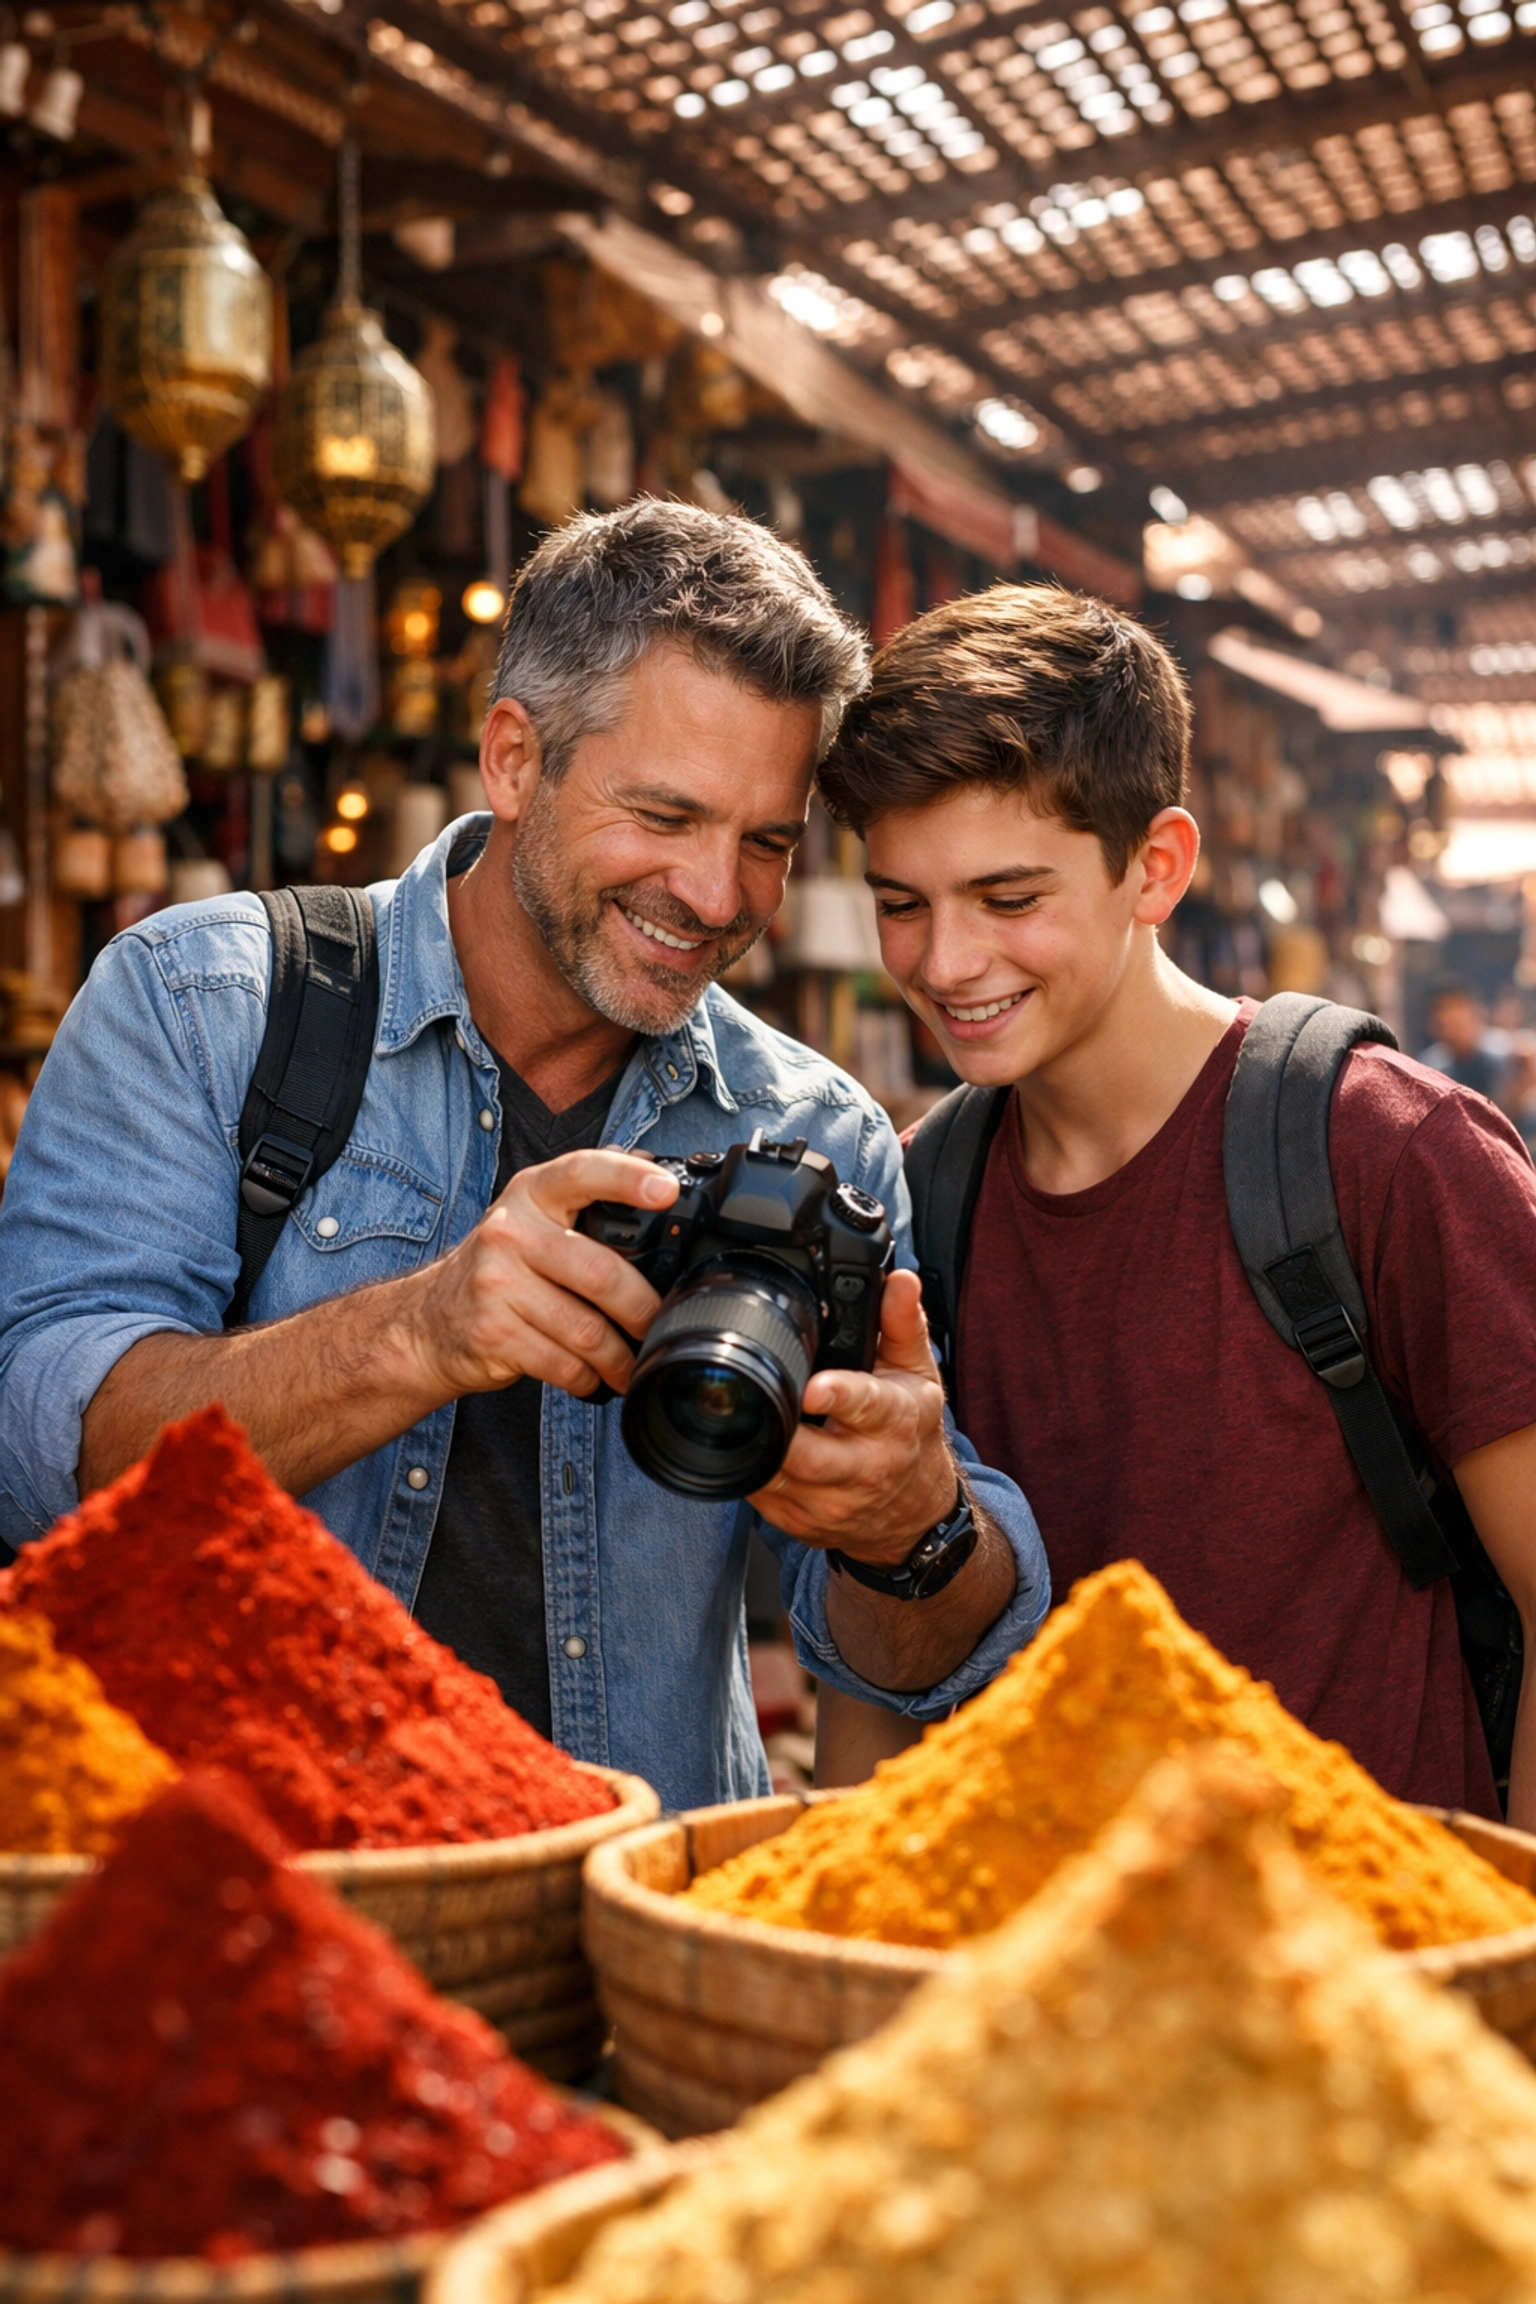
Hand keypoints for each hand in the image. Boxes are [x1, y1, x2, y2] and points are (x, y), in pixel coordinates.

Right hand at [406, 1150, 678, 1401]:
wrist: (427, 1323)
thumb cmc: (501, 1269)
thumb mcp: (532, 1220)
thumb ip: (586, 1203)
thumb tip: (659, 1180)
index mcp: (531, 1195)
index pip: (582, 1172)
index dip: (627, 1178)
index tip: (666, 1191)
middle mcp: (509, 1233)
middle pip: (600, 1273)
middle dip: (643, 1310)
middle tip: (661, 1326)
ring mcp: (496, 1285)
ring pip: (587, 1330)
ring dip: (620, 1358)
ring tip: (632, 1364)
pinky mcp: (493, 1334)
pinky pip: (564, 1364)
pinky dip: (589, 1379)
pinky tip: (593, 1378)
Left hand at [749, 1269, 954, 1565]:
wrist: (913, 1511)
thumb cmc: (911, 1432)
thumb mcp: (917, 1375)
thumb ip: (902, 1324)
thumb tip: (899, 1280)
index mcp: (895, 1422)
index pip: (868, 1407)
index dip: (840, 1397)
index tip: (813, 1388)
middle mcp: (865, 1468)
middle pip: (811, 1458)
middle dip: (781, 1434)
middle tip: (754, 1402)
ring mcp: (830, 1504)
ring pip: (776, 1481)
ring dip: (754, 1449)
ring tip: (741, 1417)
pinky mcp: (800, 1524)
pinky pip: (758, 1496)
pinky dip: (745, 1468)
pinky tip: (745, 1444)